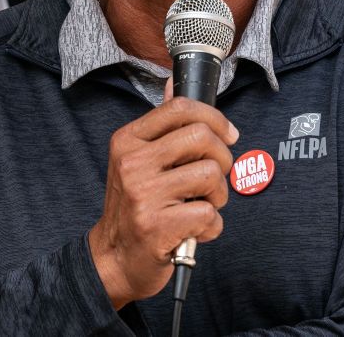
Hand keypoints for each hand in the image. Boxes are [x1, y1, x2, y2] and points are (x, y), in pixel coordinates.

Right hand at [89, 78, 237, 308]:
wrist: (114, 259)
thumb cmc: (135, 207)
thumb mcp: (138, 160)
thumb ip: (161, 126)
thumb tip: (174, 84)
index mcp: (128, 140)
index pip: (180, 108)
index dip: (215, 117)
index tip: (229, 135)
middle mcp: (132, 163)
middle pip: (202, 137)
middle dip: (222, 159)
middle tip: (215, 178)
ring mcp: (143, 194)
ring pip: (211, 176)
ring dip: (218, 196)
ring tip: (201, 206)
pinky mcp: (157, 226)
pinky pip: (209, 213)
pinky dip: (212, 226)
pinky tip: (195, 230)